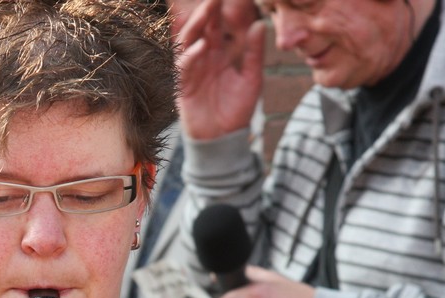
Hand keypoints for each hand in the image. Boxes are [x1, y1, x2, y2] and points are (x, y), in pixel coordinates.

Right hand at [177, 0, 265, 140]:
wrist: (223, 138)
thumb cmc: (237, 110)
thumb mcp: (252, 79)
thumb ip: (255, 53)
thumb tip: (261, 24)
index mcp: (220, 54)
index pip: (219, 26)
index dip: (221, 10)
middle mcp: (204, 58)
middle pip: (203, 29)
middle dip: (208, 11)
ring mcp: (192, 70)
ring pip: (190, 42)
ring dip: (198, 26)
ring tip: (207, 11)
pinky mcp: (183, 85)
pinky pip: (185, 67)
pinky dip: (192, 56)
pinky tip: (202, 46)